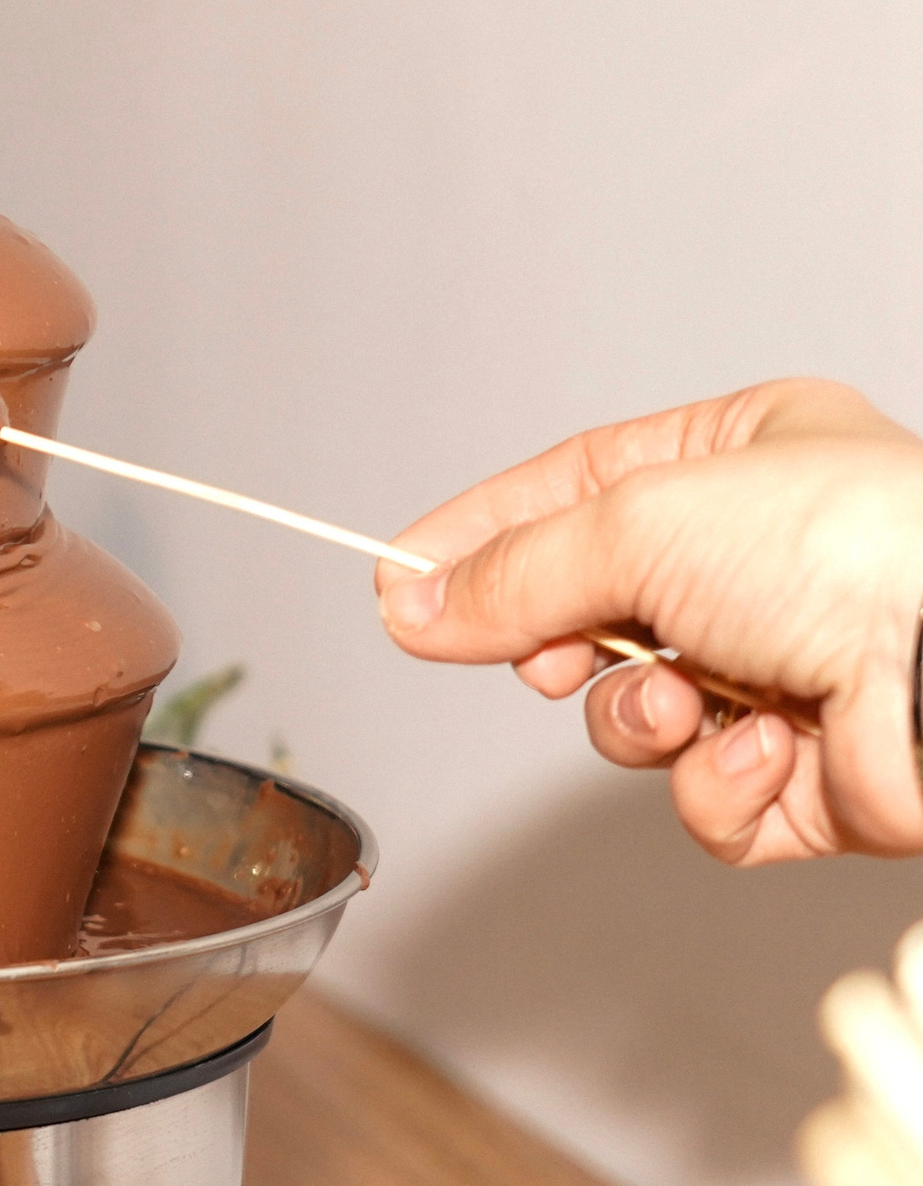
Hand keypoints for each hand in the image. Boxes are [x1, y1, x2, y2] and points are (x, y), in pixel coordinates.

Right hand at [379, 378, 922, 863]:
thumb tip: (416, 606)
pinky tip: (766, 749)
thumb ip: (513, 571)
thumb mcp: (638, 524)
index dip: (480, 533)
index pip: (572, 489)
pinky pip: (706, 798)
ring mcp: (793, 671)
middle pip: (593, 612)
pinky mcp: (815, 778)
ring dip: (642, 719)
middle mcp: (768, 562)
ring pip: (639, 715)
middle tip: (550, 656)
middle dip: (566, 645)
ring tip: (688, 702)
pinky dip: (718, 784)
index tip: (400, 578)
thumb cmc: (854, 550)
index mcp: (744, 457)